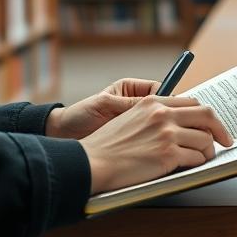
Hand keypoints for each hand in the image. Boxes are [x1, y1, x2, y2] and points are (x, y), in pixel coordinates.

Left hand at [45, 78, 159, 139]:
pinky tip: (152, 147)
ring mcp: (136, 121)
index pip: (158, 90)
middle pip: (162, 107)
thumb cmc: (81, 114)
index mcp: (131, 89)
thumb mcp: (105, 104)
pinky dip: (152, 142)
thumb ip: (127, 103)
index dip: (167, 99)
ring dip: (160, 130)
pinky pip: (149, 137)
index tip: (171, 109)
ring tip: (160, 137)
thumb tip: (151, 102)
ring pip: (158, 123)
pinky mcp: (133, 137)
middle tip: (170, 125)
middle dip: (167, 116)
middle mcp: (136, 103)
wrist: (65, 134)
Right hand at [79, 95, 233, 193]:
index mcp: (153, 102)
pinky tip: (190, 166)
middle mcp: (162, 114)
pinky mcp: (168, 155)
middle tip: (226, 140)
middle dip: (220, 129)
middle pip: (206, 115)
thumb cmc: (107, 146)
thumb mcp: (129, 118)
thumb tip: (179, 124)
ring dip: (207, 151)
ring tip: (202, 158)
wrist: (92, 162)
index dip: (206, 115)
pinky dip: (197, 164)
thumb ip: (153, 116)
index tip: (212, 124)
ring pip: (205, 139)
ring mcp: (166, 134)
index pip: (192, 102)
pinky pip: (196, 158)